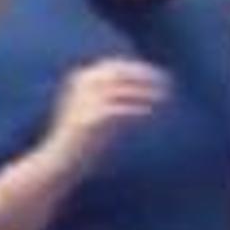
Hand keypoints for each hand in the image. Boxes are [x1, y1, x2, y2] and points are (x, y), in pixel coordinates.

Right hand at [46, 59, 171, 170]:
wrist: (60, 162)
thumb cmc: (84, 140)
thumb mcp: (98, 112)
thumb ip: (116, 98)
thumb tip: (145, 91)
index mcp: (81, 80)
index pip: (116, 67)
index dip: (140, 69)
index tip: (160, 75)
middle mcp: (81, 87)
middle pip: (121, 74)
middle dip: (146, 76)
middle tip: (168, 83)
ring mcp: (84, 102)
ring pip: (122, 90)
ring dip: (146, 91)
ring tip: (165, 97)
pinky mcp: (90, 120)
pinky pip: (119, 110)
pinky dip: (137, 110)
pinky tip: (150, 113)